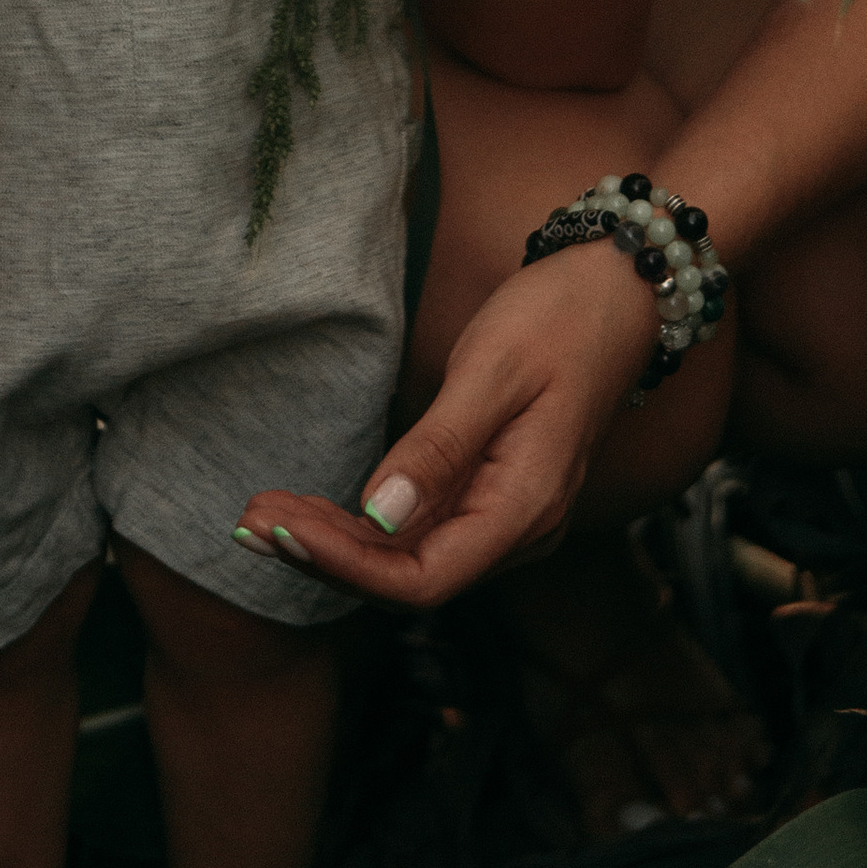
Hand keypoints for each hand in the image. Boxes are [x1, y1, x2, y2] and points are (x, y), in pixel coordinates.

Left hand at [234, 237, 668, 604]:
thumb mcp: (492, 371)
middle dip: (323, 556)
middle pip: (408, 579)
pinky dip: (365, 523)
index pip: (420, 579)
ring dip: (336, 542)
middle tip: (246, 519)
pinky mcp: (494, 491)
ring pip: (411, 557)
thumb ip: (438, 448)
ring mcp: (509, 515)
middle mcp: (520, 529)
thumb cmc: (560, 319)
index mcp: (524, 508)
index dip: (344, 566)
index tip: (279, 528)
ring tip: (263, 513)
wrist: (620, 289)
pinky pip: (423, 528)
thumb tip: (377, 517)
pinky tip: (318, 507)